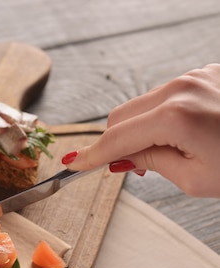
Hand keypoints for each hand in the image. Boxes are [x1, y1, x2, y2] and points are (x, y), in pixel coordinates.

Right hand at [62, 64, 219, 196]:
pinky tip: (183, 134)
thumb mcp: (195, 178)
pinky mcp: (206, 74)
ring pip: (142, 104)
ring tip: (170, 151)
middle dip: (116, 142)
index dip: (92, 156)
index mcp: (176, 116)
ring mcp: (195, 76)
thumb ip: (151, 162)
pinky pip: (166, 95)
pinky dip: (161, 116)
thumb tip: (121, 158)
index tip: (74, 165)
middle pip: (120, 116)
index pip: (116, 139)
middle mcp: (181, 88)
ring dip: (140, 129)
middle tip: (131, 167)